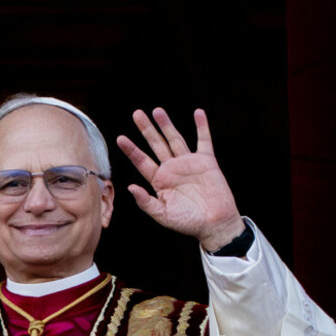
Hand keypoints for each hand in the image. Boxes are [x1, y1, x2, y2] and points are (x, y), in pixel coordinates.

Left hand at [116, 108, 244, 251]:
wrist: (215, 224)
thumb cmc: (188, 223)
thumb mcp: (163, 215)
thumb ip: (146, 202)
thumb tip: (130, 187)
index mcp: (160, 180)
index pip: (142, 161)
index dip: (131, 150)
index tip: (120, 138)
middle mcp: (172, 168)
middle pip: (156, 144)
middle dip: (146, 129)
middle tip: (137, 114)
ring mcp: (189, 163)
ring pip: (175, 139)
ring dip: (167, 125)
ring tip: (157, 111)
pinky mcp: (207, 161)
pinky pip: (204, 141)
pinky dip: (202, 127)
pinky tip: (198, 113)